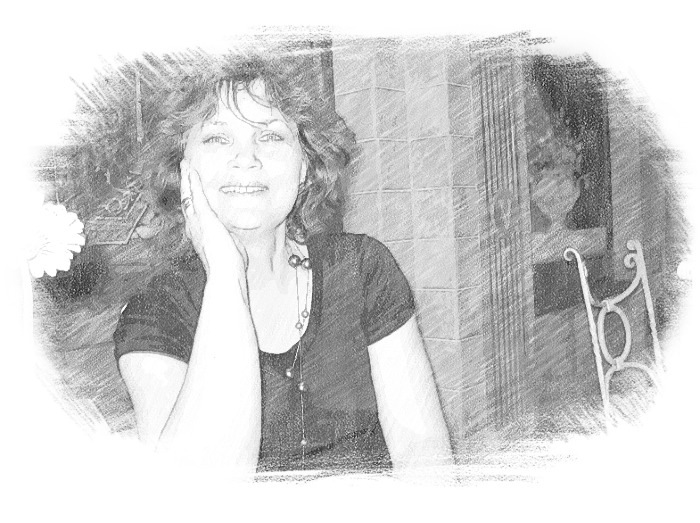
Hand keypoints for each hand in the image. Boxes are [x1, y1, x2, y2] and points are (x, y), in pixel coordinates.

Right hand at [180, 160, 247, 278]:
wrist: (225, 274)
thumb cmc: (229, 267)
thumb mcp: (230, 250)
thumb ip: (229, 241)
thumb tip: (232, 239)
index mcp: (201, 235)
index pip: (195, 214)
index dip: (193, 201)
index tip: (191, 190)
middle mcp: (194, 228)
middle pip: (187, 201)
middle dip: (186, 185)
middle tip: (184, 171)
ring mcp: (197, 223)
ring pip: (188, 196)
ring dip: (187, 180)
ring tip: (185, 166)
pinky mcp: (205, 219)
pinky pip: (197, 197)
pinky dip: (193, 183)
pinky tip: (192, 171)